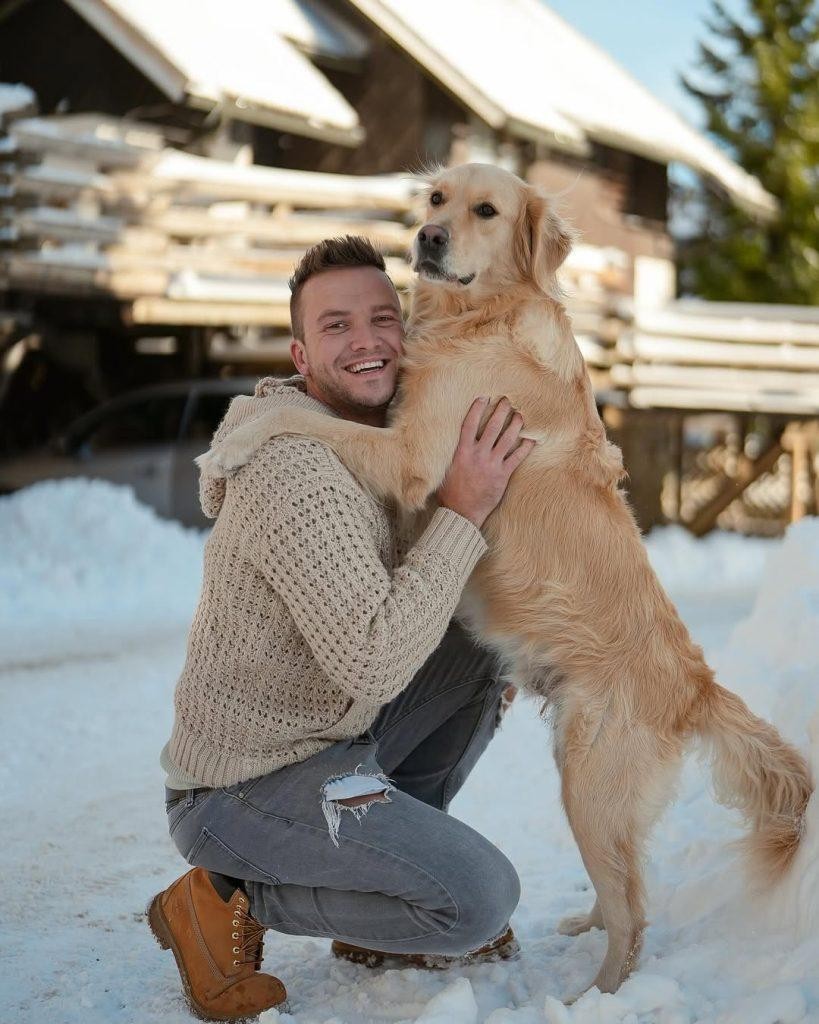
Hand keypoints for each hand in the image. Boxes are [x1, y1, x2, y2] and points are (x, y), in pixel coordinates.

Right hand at [436, 397, 535, 528]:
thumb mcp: (445, 471)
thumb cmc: (450, 494)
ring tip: (520, 415)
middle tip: (506, 401)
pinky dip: (525, 447)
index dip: (477, 409)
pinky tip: (531, 439)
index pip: (469, 425)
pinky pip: (517, 458)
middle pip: (492, 427)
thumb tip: (449, 443)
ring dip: (515, 425)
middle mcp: (478, 455)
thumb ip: (451, 455)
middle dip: (500, 411)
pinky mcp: (503, 476)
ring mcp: (492, 465)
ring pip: (507, 439)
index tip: (483, 398)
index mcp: (462, 452)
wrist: (461, 513)